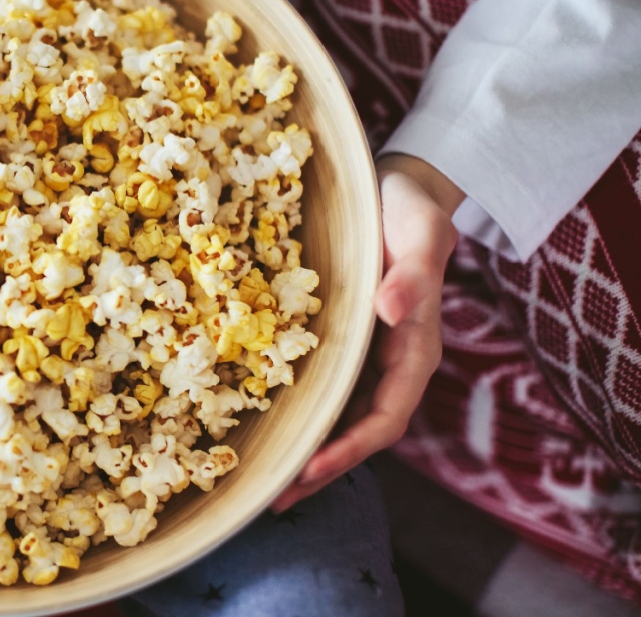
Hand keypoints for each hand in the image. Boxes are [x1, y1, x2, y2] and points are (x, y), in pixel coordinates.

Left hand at [271, 155, 462, 511]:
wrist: (404, 187)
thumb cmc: (414, 210)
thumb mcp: (423, 236)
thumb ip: (413, 276)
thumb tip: (391, 312)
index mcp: (416, 349)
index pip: (386, 417)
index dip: (350, 449)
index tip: (309, 470)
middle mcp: (392, 362)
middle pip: (359, 432)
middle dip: (320, 468)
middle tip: (274, 498)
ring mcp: (369, 355)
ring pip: (339, 416)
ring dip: (306, 450)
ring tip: (264, 480)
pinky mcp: (347, 340)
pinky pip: (323, 387)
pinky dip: (299, 411)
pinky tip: (264, 421)